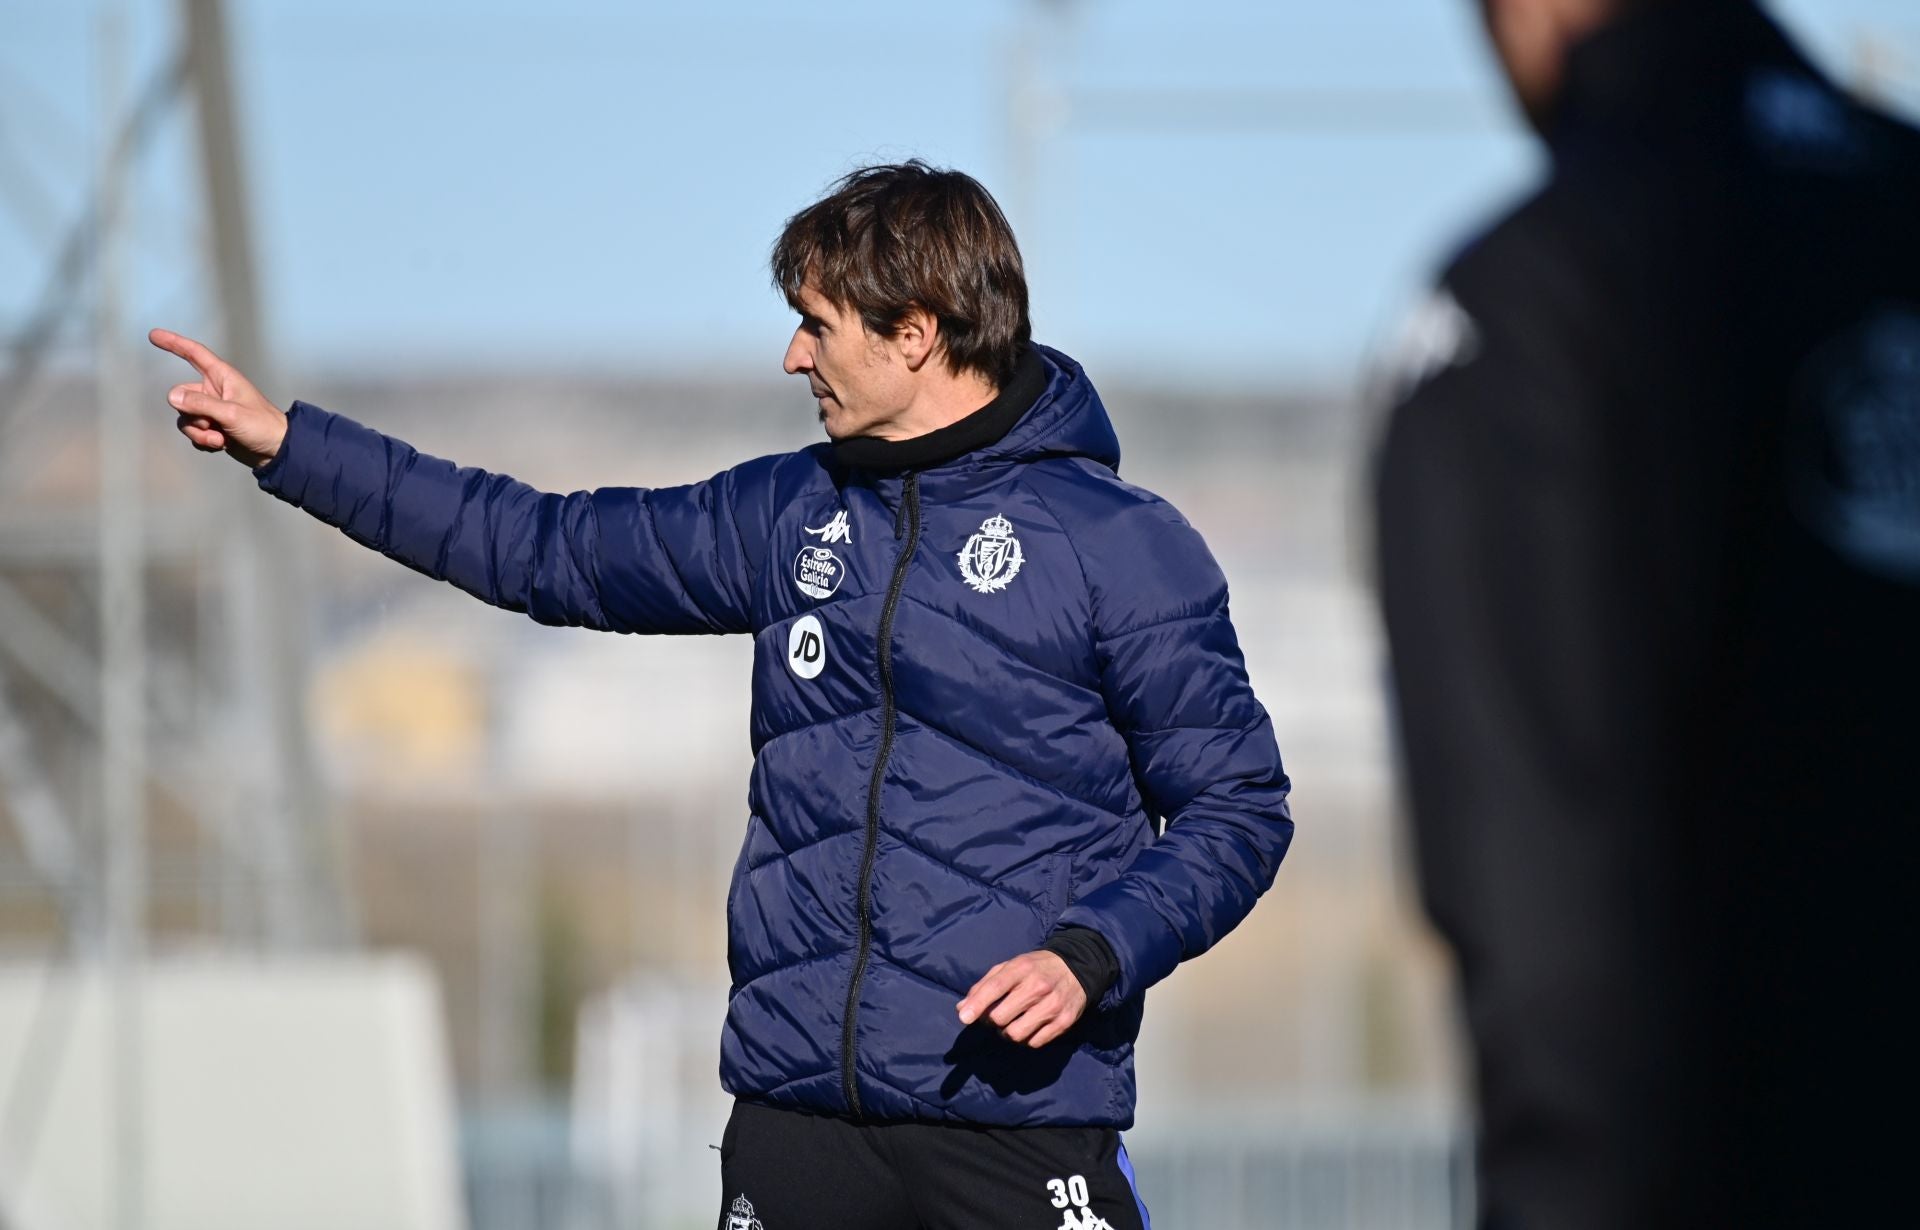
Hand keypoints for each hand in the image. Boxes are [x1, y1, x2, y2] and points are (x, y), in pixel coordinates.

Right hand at [148, 328, 287, 468]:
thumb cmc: (262, 426)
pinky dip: (203, 441)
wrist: (277, 451)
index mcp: (222, 377)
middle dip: (191, 414)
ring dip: (199, 432)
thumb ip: (201, 404)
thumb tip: (173, 396)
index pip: (194, 354)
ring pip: (185, 418)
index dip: (174, 343)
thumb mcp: (231, 414)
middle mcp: (214, 391)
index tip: (154, 335)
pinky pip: (193, 432)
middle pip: (181, 395)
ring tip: (220, 439)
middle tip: (213, 424)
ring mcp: (212, 410)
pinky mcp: (213, 427)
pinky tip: (221, 445)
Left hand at [956, 950, 1086, 1048]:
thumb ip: (985, 985)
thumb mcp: (1010, 967)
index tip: (965, 1018)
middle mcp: (1038, 987)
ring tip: (1011, 1024)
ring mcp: (1052, 1006)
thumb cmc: (1035, 968)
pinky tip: (1028, 1027)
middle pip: (1001, 1017)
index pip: (995, 987)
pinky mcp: (1063, 1022)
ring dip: (1007, 1033)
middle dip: (991, 1021)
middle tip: (994, 1017)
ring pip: (1016, 1034)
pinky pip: (1034, 1043)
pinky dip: (1026, 1039)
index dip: (978, 1004)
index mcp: (1022, 968)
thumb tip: (963, 1009)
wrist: (1077, 968)